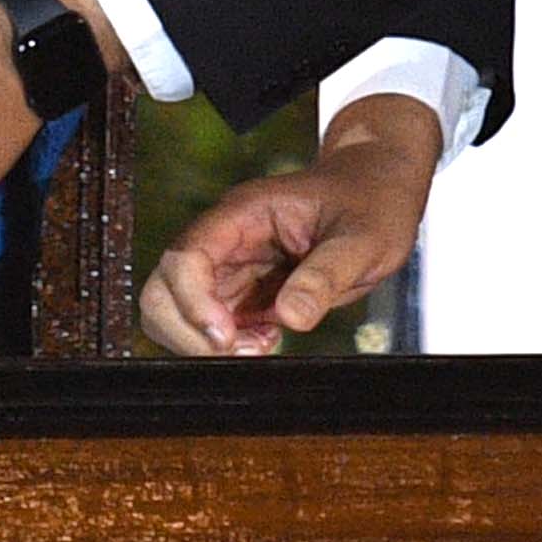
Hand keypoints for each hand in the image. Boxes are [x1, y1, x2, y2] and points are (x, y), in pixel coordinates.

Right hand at [145, 95, 444, 357]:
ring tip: (262, 345)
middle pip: (163, 288)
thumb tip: (292, 317)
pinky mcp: (242, 290)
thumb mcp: (364, 238)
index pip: (185, 257)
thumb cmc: (372, 202)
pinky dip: (228, 344)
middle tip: (242, 351)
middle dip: (189, 330)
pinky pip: (210, 323)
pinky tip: (269, 339)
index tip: (227, 337)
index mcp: (244, 214)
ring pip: (177, 310)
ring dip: (205, 341)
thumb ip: (327, 274)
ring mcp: (229, 266)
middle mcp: (225, 239)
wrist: (378, 190)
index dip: (193, 303)